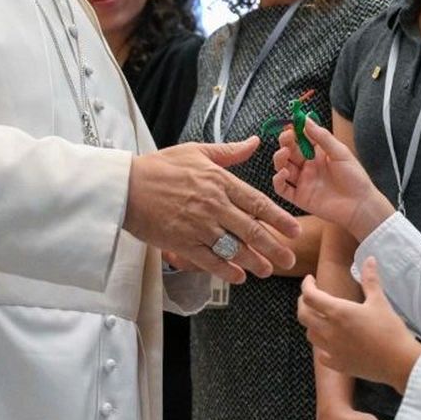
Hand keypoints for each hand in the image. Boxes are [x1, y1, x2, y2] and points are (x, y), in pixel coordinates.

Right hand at [125, 137, 301, 283]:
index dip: (279, 219)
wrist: (125, 186)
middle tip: (290, 260)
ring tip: (267, 270)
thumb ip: (229, 152)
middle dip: (274, 247)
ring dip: (254, 262)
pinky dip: (226, 271)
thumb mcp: (196, 152)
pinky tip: (239, 277)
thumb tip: (254, 143)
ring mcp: (199, 227)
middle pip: (252, 231)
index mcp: (220, 182)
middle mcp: (214, 205)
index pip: (258, 203)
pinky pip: (210, 261)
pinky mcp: (182, 243)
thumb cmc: (160, 167)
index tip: (295, 231)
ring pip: (234, 249)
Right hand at [272, 118, 392, 241]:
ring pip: (283, 167)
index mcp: (318, 154)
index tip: (290, 124)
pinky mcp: (300, 197)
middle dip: (285, 142)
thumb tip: (305, 119)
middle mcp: (308, 167)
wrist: (360, 205)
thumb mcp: (340, 152)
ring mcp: (303, 182)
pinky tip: (283, 172)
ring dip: (279, 159)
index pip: (300, 139)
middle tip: (286, 137)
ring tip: (284, 152)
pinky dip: (278, 180)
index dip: (293, 131)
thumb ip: (322, 137)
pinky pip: (282, 188)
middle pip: (289, 152)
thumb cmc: (355, 177)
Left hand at [297, 258, 420, 389]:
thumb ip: (370, 280)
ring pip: (310, 335)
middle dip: (303, 303)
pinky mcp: (338, 364)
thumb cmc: (390, 330)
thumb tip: (369, 259)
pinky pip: (321, 355)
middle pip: (303, 315)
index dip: (306, 285)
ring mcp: (332, 349)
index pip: (310, 296)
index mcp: (338, 312)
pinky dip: (322, 347)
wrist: (398, 361)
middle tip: (310, 296)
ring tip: (320, 318)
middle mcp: (330, 331)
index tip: (310, 280)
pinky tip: (330, 343)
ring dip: (311, 324)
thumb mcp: (380, 301)